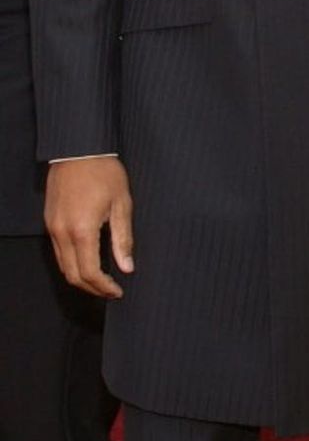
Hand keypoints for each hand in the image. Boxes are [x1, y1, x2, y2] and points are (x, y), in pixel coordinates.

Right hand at [45, 158, 133, 298]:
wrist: (78, 148)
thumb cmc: (104, 172)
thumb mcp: (121, 205)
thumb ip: (123, 239)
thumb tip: (127, 267)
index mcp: (82, 230)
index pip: (89, 272)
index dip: (104, 287)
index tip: (118, 292)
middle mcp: (62, 232)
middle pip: (72, 275)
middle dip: (92, 288)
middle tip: (111, 291)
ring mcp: (52, 227)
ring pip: (63, 265)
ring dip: (81, 277)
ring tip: (102, 280)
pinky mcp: (49, 221)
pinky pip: (58, 251)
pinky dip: (72, 263)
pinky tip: (88, 261)